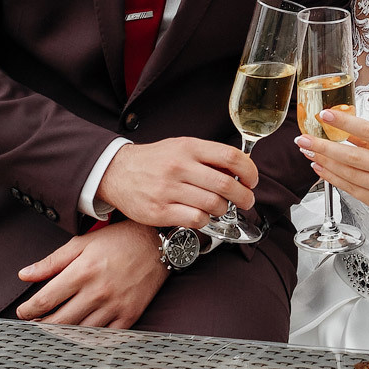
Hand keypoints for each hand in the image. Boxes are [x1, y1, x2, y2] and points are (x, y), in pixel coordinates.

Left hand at [15, 220, 169, 326]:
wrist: (158, 243)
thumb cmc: (119, 240)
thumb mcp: (82, 243)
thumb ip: (52, 261)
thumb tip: (25, 275)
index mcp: (83, 271)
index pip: (46, 300)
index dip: (29, 310)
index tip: (23, 312)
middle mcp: (98, 292)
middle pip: (59, 322)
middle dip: (40, 326)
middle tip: (34, 324)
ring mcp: (115, 306)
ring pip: (79, 333)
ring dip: (61, 335)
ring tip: (52, 329)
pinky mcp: (129, 316)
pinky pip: (104, 338)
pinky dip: (87, 340)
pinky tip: (78, 335)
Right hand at [96, 136, 257, 228]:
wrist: (116, 172)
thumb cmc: (154, 161)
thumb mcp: (181, 147)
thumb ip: (207, 157)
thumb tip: (239, 170)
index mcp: (188, 148)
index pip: (230, 156)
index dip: (249, 171)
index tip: (252, 181)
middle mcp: (179, 167)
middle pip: (225, 184)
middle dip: (244, 196)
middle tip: (247, 201)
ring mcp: (168, 190)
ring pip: (213, 204)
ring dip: (223, 210)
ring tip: (220, 208)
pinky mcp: (159, 211)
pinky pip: (196, 219)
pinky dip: (205, 221)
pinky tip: (202, 216)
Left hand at [296, 110, 368, 217]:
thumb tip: (339, 125)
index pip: (368, 131)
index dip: (345, 122)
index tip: (324, 115)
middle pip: (352, 156)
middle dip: (323, 147)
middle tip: (303, 139)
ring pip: (348, 174)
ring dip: (324, 162)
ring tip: (308, 151)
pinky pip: (349, 188)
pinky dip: (332, 177)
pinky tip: (320, 168)